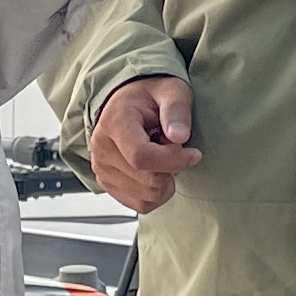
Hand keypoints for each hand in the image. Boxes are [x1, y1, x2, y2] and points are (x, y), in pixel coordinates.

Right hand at [88, 75, 199, 212]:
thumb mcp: (171, 91)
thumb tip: (179, 137)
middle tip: (170, 145)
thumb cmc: (149, 95)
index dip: (173, 161)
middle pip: (148, 181)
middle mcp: (102, 148)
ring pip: (147, 197)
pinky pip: (141, 204)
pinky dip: (156, 192)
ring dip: (164, 180)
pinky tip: (154, 170)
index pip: (141, 157)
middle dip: (172, 168)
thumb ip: (176, 110)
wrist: (127, 100)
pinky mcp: (108, 184)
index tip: (193, 154)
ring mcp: (102, 169)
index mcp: (115, 123)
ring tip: (160, 154)